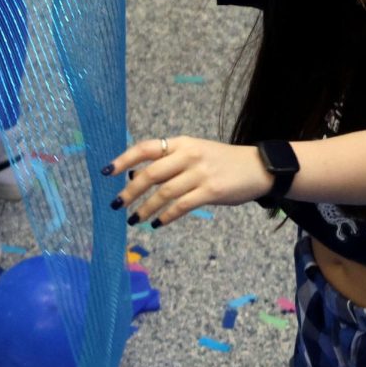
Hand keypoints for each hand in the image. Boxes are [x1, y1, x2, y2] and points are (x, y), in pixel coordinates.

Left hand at [103, 136, 273, 227]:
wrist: (258, 167)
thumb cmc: (222, 162)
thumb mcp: (195, 153)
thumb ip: (169, 163)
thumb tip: (135, 176)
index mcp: (182, 143)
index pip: (146, 148)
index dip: (124, 159)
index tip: (107, 172)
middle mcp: (189, 155)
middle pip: (151, 173)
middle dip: (130, 191)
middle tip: (117, 204)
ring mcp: (200, 173)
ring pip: (164, 193)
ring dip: (145, 208)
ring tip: (134, 219)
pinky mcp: (211, 191)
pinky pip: (181, 206)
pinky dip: (166, 216)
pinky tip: (157, 223)